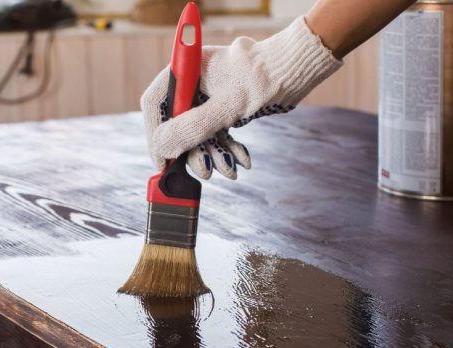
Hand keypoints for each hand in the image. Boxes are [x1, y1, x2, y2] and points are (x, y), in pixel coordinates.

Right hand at [141, 17, 341, 179]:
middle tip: (205, 171)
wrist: (297, 70)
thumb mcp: (226, 107)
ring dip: (212, 154)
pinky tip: (242, 162)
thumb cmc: (263, 79)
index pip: (155, 104)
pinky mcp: (223, 107)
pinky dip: (227, 149)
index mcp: (186, 70)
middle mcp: (192, 82)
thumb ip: (192, 127)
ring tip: (229, 171)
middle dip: (192, 151)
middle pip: (176, 123)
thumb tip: (163, 148)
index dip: (156, 135)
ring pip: (198, 132)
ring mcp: (207, 95)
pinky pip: (216, 132)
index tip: (163, 162)